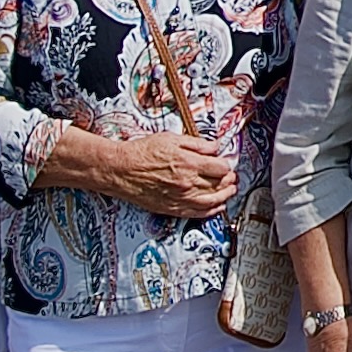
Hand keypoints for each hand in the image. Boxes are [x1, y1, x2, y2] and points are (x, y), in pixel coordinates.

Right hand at [85, 131, 239, 218]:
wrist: (120, 170)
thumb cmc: (141, 153)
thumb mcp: (171, 138)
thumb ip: (196, 143)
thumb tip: (214, 147)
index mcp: (189, 163)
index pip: (221, 167)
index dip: (226, 165)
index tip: (225, 163)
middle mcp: (188, 183)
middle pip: (219, 184)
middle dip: (228, 180)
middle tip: (231, 177)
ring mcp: (181, 198)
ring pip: (213, 201)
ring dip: (225, 197)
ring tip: (229, 192)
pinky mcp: (173, 208)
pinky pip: (198, 213)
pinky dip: (212, 211)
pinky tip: (216, 207)